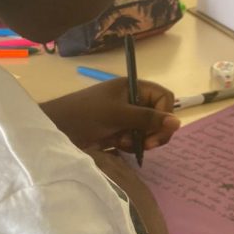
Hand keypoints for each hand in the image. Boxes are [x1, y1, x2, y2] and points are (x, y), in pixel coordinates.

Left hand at [40, 78, 180, 151]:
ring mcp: (125, 118)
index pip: (164, 98)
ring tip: (124, 143)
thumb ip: (148, 118)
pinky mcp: (117, 133)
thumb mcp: (118, 114)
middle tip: (146, 145)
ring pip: (148, 132)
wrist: (55, 130)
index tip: (156, 131)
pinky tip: (117, 146)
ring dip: (141, 140)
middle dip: (154, 132)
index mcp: (133, 88)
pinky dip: (130, 146)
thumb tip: (178, 123)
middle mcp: (132, 101)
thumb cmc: (85, 114)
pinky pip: (135, 141)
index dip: (165, 114)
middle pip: (159, 117)